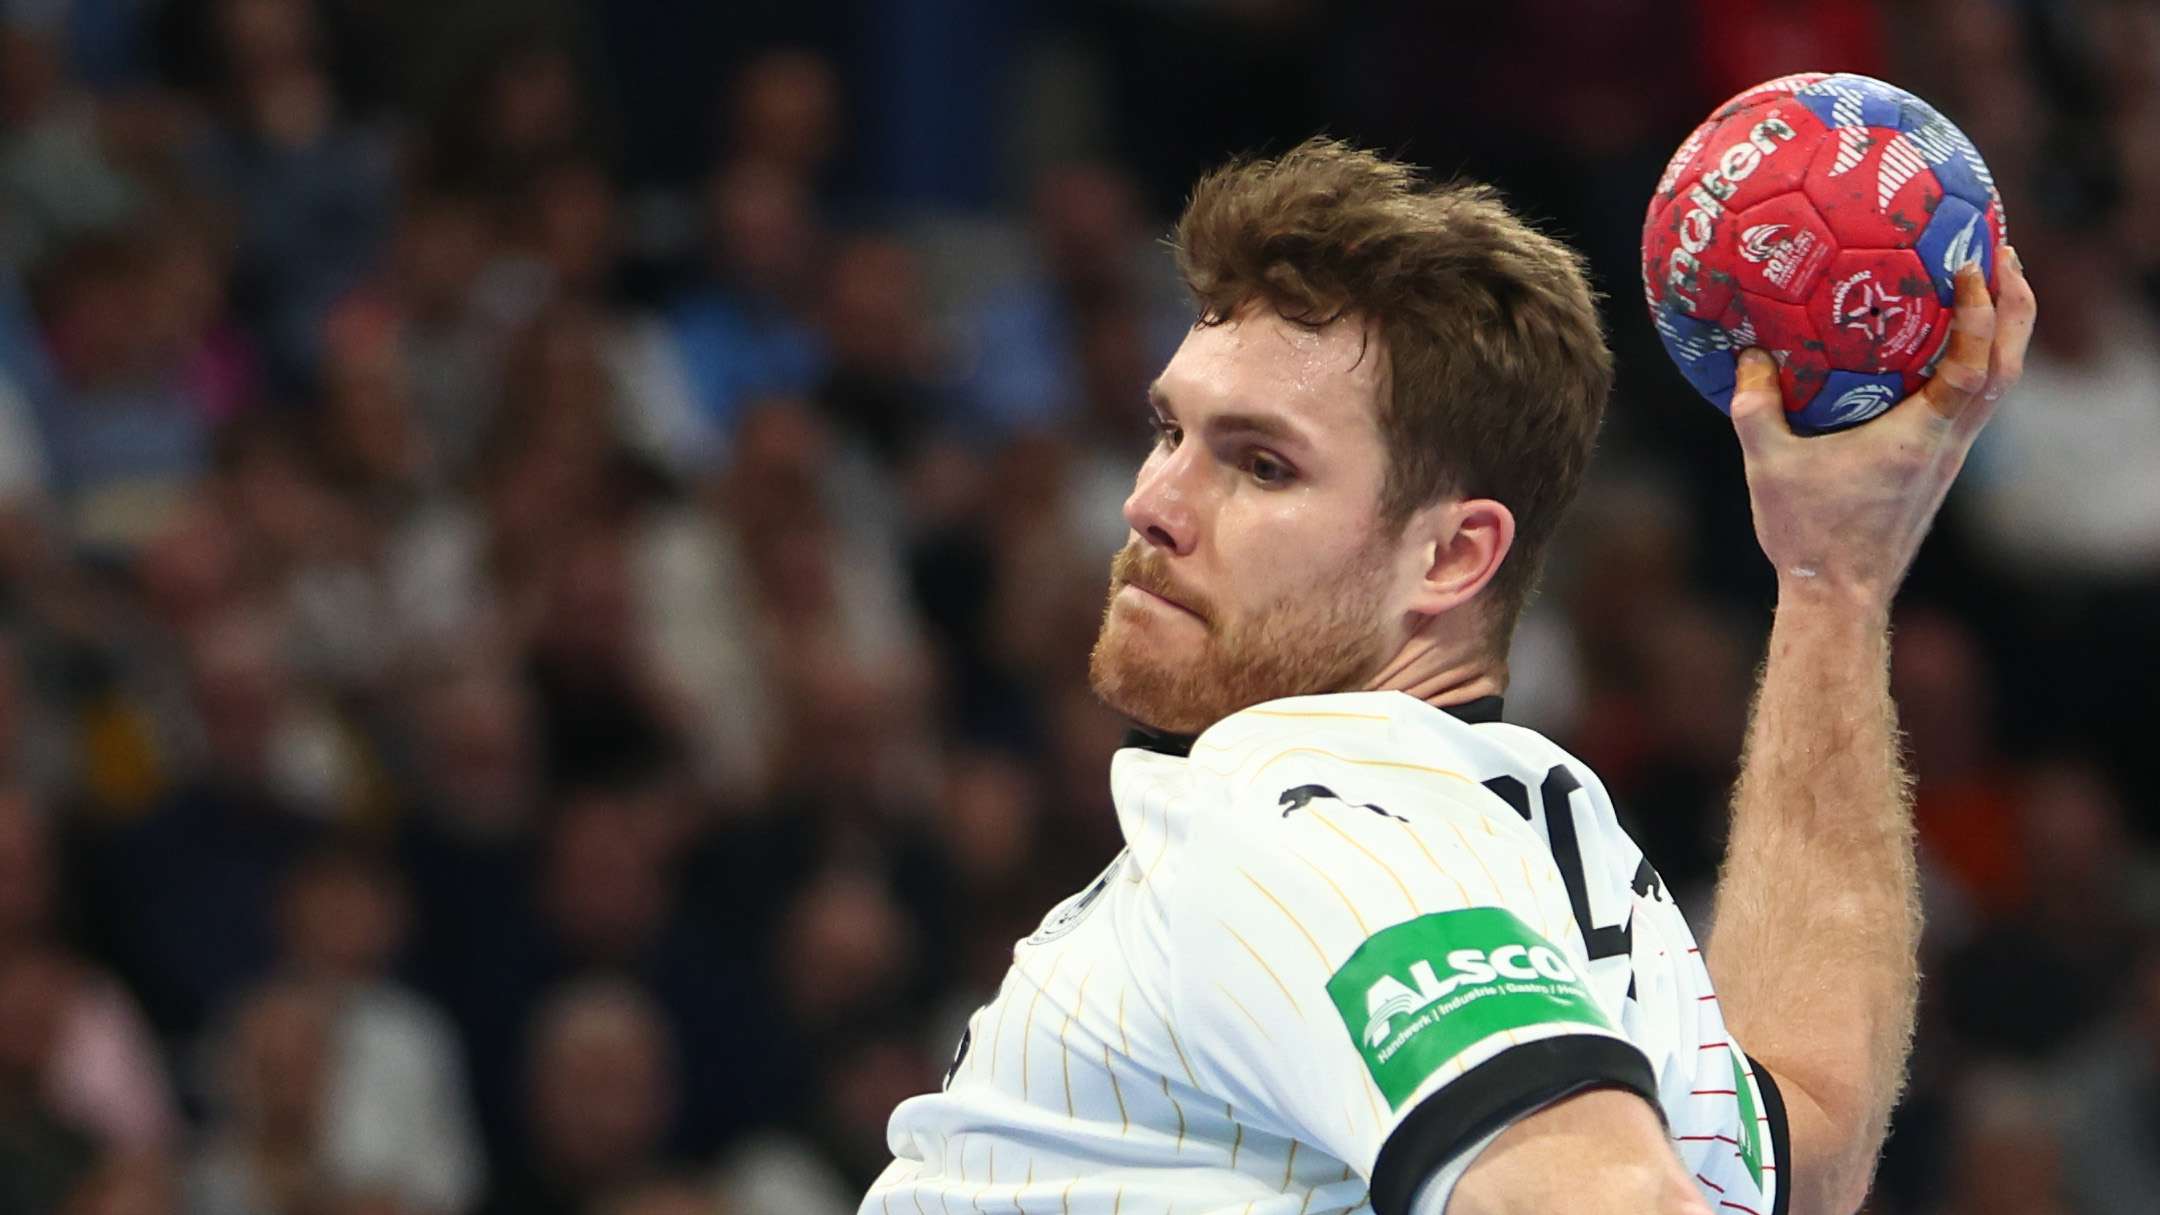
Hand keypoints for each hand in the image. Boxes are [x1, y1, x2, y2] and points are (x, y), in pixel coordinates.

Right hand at [1730, 243, 2036, 614]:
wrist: (1840, 593)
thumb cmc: (1809, 534)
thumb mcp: (1769, 466)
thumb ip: (1754, 408)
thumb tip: (1747, 355)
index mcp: (1920, 438)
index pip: (1973, 366)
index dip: (1982, 312)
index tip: (1972, 263)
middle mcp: (1948, 442)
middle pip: (2007, 365)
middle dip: (2015, 305)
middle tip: (2002, 250)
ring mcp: (1949, 454)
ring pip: (1999, 384)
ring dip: (2004, 331)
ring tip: (1990, 284)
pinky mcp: (1938, 464)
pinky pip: (1972, 400)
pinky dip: (1976, 360)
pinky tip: (1947, 344)